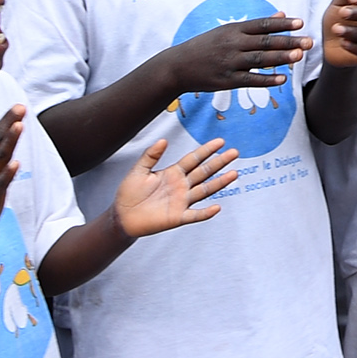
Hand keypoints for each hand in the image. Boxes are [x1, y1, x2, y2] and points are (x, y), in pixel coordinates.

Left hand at [111, 136, 241, 238]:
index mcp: (173, 173)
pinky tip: (216, 208)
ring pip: (204, 190)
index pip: (193, 159)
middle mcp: (181, 186)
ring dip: (219, 183)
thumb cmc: (129, 193)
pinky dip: (206, 213)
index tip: (220, 142)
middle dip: (219, 162)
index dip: (206, 150)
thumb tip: (162, 140)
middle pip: (204, 172)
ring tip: (233, 174)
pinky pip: (195, 215)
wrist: (122, 216)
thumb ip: (150, 156)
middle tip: (234, 153)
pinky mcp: (178, 217)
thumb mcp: (138, 170)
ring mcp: (182, 201)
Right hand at [168, 15, 309, 96]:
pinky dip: (266, 80)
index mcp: (233, 30)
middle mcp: (232, 44)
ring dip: (280, 58)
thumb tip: (282, 14)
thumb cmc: (206, 46)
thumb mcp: (227, 31)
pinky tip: (282, 80)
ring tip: (299, 56)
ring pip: (259, 60)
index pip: (262, 25)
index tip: (301, 22)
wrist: (177, 67)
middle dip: (288, 41)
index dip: (282, 24)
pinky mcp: (227, 80)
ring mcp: (229, 63)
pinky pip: (250, 80)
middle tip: (309, 41)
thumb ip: (256, 25)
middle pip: (265, 42)